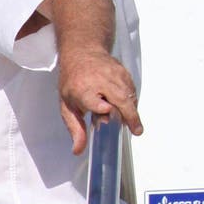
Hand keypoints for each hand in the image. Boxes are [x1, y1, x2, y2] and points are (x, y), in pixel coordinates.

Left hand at [44, 0, 142, 154]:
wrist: (82, 52)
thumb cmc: (72, 82)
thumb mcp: (67, 106)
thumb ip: (75, 128)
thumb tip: (78, 151)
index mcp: (81, 89)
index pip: (92, 98)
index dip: (98, 104)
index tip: (105, 110)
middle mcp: (98, 81)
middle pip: (117, 97)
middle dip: (128, 114)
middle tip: (136, 130)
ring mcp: (113, 75)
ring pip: (128, 94)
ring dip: (133, 110)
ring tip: (134, 125)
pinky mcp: (123, 72)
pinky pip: (131, 90)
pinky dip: (133, 101)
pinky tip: (130, 111)